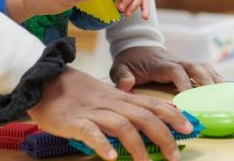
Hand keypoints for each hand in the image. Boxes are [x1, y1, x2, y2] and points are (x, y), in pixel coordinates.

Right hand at [29, 68, 192, 160]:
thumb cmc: (75, 92)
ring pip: (122, 125)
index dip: (173, 116)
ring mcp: (93, 112)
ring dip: (137, 145)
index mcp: (121, 98)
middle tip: (175, 154)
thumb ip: (124, 109)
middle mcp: (111, 103)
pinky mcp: (74, 121)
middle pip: (144, 116)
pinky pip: (91, 132)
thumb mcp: (105, 97)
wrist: (44, 79)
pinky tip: (112, 157)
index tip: (189, 128)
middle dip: (163, 135)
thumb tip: (146, 126)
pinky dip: (103, 144)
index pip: (153, 104)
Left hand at [109, 46, 221, 92]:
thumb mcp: (119, 68)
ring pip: (203, 67)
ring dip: (214, 78)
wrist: (136, 46)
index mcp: (159, 64)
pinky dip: (215, 77)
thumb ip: (121, 76)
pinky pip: (205, 69)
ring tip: (223, 93)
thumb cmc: (129, 61)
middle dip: (206, 81)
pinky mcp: (187, 67)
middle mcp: (175, 61)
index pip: (175, 70)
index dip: (184, 82)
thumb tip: (126, 86)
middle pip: (195, 67)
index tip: (188, 97)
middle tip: (213, 97)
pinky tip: (223, 89)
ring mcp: (183, 63)